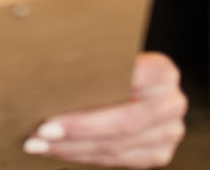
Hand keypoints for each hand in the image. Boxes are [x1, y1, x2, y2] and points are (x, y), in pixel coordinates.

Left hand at [21, 52, 186, 166]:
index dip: (95, 92)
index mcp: (164, 72)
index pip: (131, 81)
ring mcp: (169, 132)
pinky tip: (57, 150)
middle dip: (78, 129)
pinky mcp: (158, 152)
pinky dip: (82, 155)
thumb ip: (90, 59)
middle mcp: (172, 103)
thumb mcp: (105, 51)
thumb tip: (47, 63)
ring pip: (115, 146)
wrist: (127, 80)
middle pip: (123, 122)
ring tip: (37, 143)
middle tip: (41, 130)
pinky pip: (116, 160)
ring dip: (71, 148)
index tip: (56, 100)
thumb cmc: (108, 62)